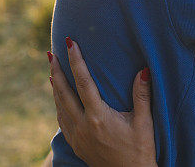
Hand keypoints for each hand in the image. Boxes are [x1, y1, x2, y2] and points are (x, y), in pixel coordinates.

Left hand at [48, 39, 156, 166]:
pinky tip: (58, 97)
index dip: (76, 60)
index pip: (83, 81)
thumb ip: (142, 95)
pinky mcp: (76, 144)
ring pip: (59, 106)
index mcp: (98, 117)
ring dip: (55, 86)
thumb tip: (144, 70)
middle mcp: (83, 125)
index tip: (70, 43)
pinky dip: (58, 104)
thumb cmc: (139, 151)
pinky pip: (61, 120)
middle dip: (56, 70)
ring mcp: (77, 136)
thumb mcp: (144, 123)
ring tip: (52, 70)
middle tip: (50, 53)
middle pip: (63, 92)